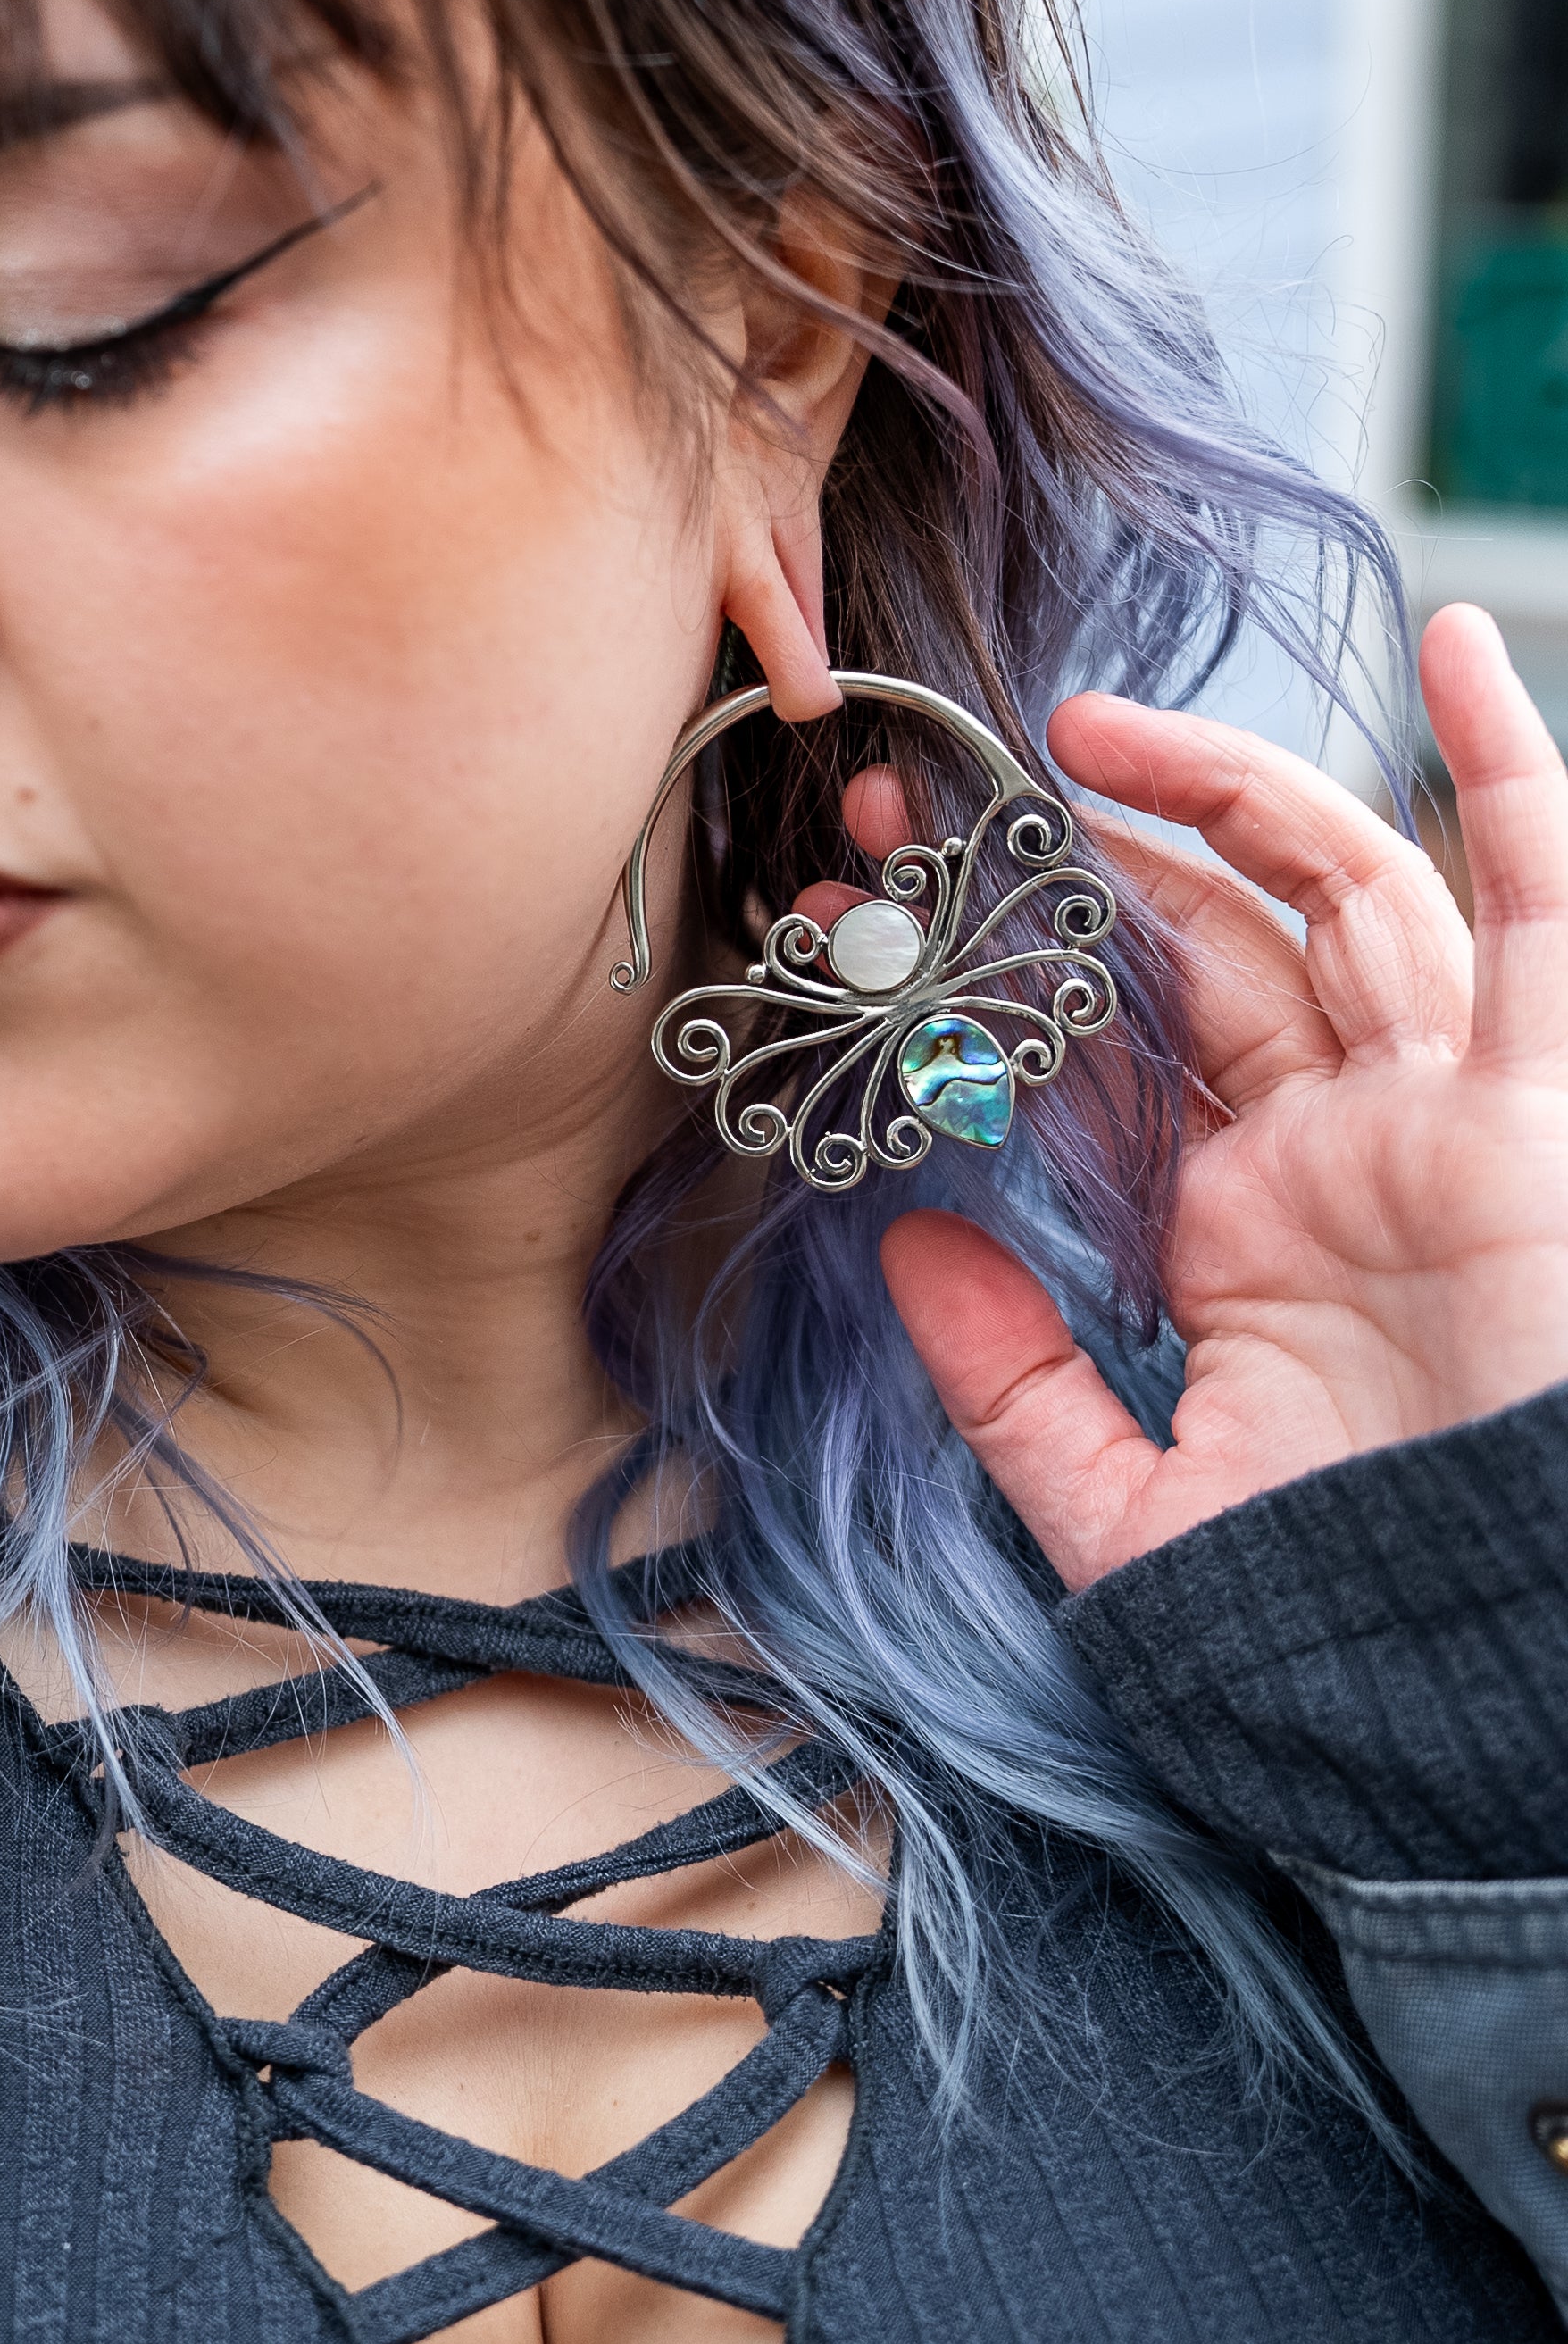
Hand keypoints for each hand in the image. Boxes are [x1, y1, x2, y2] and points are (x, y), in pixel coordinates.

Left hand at [877, 604, 1567, 1588]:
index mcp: (1237, 1222)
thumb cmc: (1332, 1624)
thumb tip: (904, 1252)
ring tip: (1086, 725)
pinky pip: (1539, 901)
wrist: (1487, 1698)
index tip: (846, 911)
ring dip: (1224, 787)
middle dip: (1061, 860)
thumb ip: (1015, 1385)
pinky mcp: (1535, 1105)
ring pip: (1340, 888)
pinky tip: (1446, 645)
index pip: (1103, 1048)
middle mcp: (1336, 1141)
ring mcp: (1441, 1108)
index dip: (984, 971)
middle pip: (1197, 941)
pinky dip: (1507, 765)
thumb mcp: (1128, 1506)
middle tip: (908, 805)